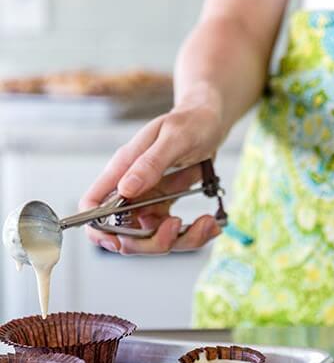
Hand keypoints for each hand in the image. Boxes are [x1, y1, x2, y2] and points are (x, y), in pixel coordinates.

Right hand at [80, 98, 224, 254]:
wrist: (210, 121)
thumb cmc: (190, 121)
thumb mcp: (173, 137)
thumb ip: (150, 163)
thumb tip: (125, 190)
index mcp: (123, 170)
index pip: (93, 205)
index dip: (98, 230)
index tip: (118, 242)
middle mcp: (133, 191)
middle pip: (127, 234)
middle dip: (153, 242)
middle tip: (178, 226)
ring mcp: (151, 201)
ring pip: (156, 239)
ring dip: (184, 239)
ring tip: (207, 223)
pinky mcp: (169, 206)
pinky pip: (178, 233)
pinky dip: (196, 234)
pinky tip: (211, 223)